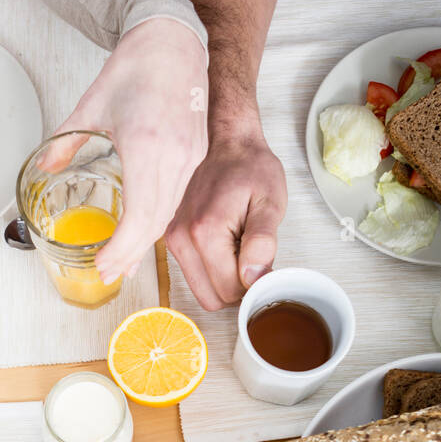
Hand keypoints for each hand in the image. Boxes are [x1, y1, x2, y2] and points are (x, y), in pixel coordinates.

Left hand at [48, 19, 207, 282]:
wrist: (174, 41)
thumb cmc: (136, 66)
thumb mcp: (91, 104)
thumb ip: (65, 141)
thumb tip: (42, 166)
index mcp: (147, 145)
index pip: (139, 215)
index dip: (121, 248)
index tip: (102, 265)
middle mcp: (174, 156)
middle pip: (154, 223)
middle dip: (129, 255)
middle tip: (107, 274)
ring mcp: (190, 157)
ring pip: (167, 214)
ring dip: (143, 242)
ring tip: (121, 263)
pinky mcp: (196, 155)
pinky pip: (176, 198)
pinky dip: (156, 221)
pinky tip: (141, 232)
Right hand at [166, 130, 286, 309]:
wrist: (227, 144)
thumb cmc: (250, 168)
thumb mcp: (269, 202)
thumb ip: (262, 242)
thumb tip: (254, 279)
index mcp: (205, 231)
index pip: (229, 290)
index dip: (253, 286)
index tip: (265, 264)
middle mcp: (181, 239)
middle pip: (211, 298)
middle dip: (237, 286)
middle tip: (253, 256)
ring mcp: (172, 241)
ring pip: (202, 291)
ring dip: (224, 279)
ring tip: (239, 246)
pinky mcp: (171, 240)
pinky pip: (195, 276)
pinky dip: (213, 270)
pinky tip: (226, 245)